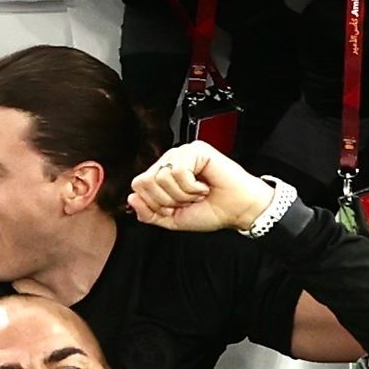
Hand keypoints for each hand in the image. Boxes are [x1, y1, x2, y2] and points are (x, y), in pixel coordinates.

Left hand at [124, 139, 279, 234]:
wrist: (237, 211)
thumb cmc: (210, 211)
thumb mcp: (171, 219)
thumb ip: (148, 213)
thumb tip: (131, 199)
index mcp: (161, 174)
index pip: (137, 186)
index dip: (155, 203)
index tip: (176, 207)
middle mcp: (169, 161)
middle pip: (145, 181)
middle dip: (168, 200)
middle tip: (188, 200)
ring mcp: (182, 153)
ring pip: (161, 177)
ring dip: (183, 194)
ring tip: (198, 192)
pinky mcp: (195, 149)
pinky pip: (179, 171)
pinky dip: (192, 186)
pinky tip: (204, 185)